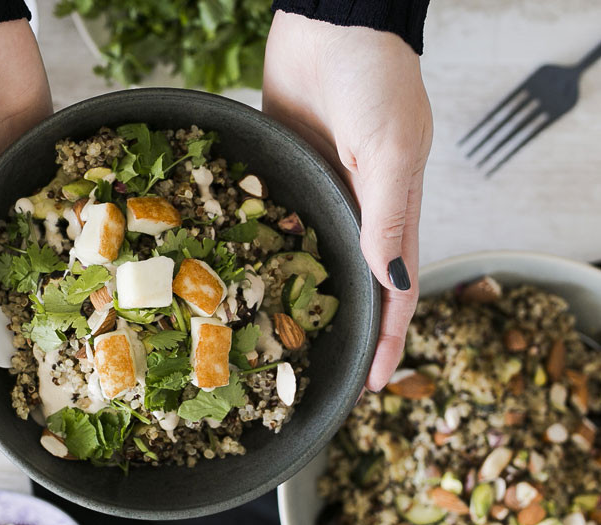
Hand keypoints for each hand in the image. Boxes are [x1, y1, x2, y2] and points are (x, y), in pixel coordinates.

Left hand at [263, 11, 432, 390]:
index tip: (370, 384)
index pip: (394, 291)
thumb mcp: (389, 147)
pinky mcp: (282, 172)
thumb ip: (388, 214)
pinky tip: (234, 275)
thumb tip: (391, 279)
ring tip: (265, 338)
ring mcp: (316, 192)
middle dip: (336, 330)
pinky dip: (257, 248)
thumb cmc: (374, 79)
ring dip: (292, 296)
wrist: (330, 23)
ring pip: (307, 258)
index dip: (386, 339)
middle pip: (349, 284)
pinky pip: (270, 218)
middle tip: (311, 373)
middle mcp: (354, 210)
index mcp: (391, 211)